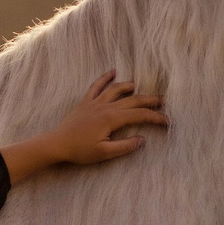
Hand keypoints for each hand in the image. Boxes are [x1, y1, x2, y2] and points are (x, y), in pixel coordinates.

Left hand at [0, 70, 167, 184]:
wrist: (57, 143)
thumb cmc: (80, 150)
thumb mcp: (104, 153)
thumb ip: (125, 146)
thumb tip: (142, 139)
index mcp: (112, 118)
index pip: (140, 115)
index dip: (155, 117)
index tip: (167, 121)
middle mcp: (105, 106)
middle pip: (132, 100)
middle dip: (150, 100)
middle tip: (163, 101)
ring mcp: (94, 102)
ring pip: (116, 89)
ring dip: (130, 87)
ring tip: (140, 88)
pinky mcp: (85, 101)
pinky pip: (96, 86)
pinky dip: (105, 77)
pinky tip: (113, 71)